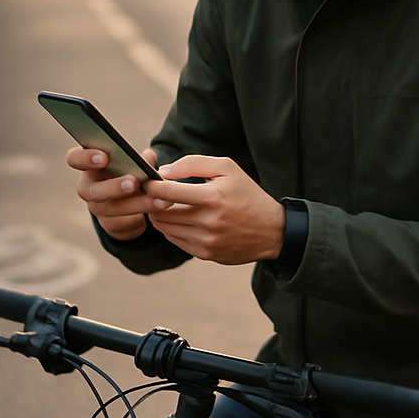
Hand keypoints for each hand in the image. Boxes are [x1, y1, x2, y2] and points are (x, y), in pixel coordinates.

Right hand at [66, 146, 158, 239]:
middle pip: (91, 190)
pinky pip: (124, 222)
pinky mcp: (110, 225)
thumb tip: (148, 156)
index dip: (85, 158)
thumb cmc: (128, 175)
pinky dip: (143, 215)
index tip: (104, 158)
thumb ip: (139, 159)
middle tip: (134, 183)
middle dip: (113, 187)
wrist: (131, 205)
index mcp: (90, 167)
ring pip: (112, 208)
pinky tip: (158, 209)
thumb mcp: (134, 164)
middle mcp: (88, 188)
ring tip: (159, 200)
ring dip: (137, 204)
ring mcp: (97, 209)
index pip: (75, 159)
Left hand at [143, 155, 285, 264]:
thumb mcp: (227, 168)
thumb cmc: (247, 194)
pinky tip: (180, 220)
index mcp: (212, 197)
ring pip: (165, 229)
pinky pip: (175, 241)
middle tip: (153, 194)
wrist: (272, 230)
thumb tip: (163, 172)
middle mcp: (208, 221)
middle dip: (152, 202)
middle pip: (161, 213)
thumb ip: (193, 164)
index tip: (146, 181)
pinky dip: (172, 230)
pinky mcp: (205, 253)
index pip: (167, 192)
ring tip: (165, 206)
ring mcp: (206, 241)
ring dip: (160, 216)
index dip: (151, 186)